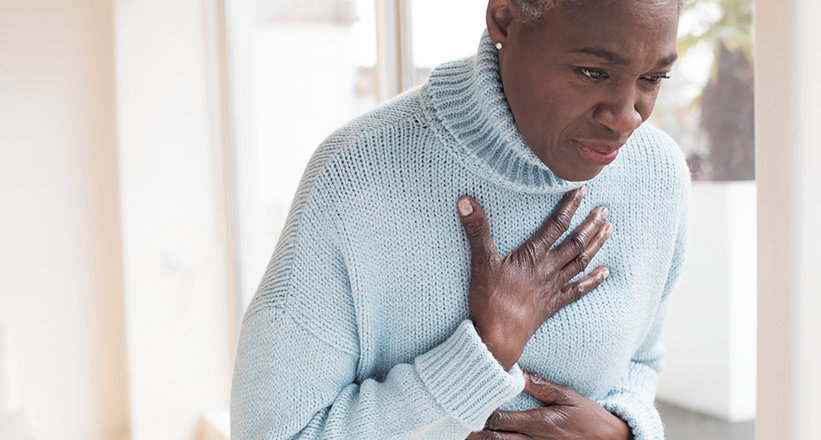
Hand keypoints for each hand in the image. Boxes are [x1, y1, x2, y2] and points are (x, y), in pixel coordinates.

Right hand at [457, 186, 612, 369]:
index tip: (582, 191)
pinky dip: (593, 281)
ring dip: (595, 245)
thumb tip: (465, 200)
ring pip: (580, 262)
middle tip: (604, 210)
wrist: (499, 336)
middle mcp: (548, 269)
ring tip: (609, 230)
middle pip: (575, 242)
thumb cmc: (490, 300)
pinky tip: (605, 272)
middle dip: (590, 224)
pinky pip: (578, 290)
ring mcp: (553, 287)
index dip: (569, 206)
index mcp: (533, 256)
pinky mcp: (553, 305)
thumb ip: (476, 229)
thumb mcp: (480, 261)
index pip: (555, 225)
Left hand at [466, 371, 632, 439]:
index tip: (467, 401)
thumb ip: (540, 386)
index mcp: (539, 423)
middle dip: (473, 431)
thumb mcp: (567, 396)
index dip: (481, 413)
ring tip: (463, 433)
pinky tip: (486, 439)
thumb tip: (515, 372)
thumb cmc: (588, 417)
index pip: (500, 419)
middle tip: (455, 419)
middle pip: (494, 439)